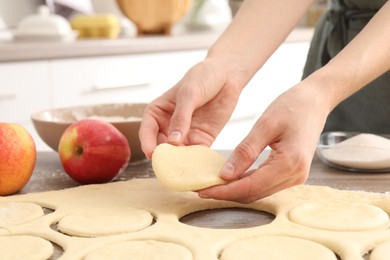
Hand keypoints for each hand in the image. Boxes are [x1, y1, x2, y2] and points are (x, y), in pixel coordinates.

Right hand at [139, 58, 246, 158]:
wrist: (227, 75)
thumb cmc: (202, 78)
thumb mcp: (189, 94)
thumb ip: (181, 117)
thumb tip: (173, 141)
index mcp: (157, 113)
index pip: (147, 132)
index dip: (148, 144)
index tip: (152, 154)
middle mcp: (167, 126)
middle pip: (161, 147)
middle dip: (164, 158)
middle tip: (169, 168)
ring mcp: (184, 135)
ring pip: (177, 154)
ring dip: (180, 163)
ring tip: (184, 172)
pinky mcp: (201, 139)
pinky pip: (196, 154)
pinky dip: (196, 162)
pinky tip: (198, 168)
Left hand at [198, 83, 329, 202]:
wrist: (315, 101)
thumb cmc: (292, 106)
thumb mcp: (265, 125)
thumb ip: (245, 151)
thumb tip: (225, 175)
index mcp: (289, 163)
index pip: (250, 186)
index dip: (224, 191)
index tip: (203, 190)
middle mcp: (295, 176)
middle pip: (254, 194)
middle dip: (227, 193)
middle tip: (202, 188)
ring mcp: (296, 177)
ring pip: (259, 192)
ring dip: (236, 190)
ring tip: (213, 184)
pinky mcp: (292, 174)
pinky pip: (265, 185)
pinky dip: (246, 183)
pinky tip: (231, 178)